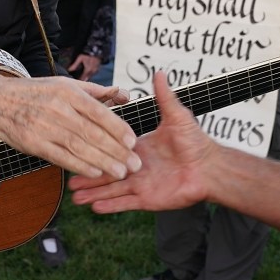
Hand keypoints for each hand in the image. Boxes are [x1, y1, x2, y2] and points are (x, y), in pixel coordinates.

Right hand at [0, 73, 139, 178]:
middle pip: (92, 133)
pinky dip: (79, 166)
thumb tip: (124, 94)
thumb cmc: (36, 92)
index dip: (118, 128)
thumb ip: (95, 92)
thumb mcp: (64, 84)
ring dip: (102, 162)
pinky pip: (60, 157)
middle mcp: (58, 109)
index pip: (99, 112)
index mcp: (68, 92)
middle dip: (116, 151)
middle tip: (134, 164)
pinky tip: (95, 172)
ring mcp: (44, 127)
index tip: (133, 142)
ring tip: (120, 172)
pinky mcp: (34, 143)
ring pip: (79, 147)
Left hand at [68, 53, 100, 81]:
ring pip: (90, 77)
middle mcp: (92, 72)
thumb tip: (69, 70)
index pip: (82, 78)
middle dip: (82, 80)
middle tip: (77, 80)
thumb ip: (75, 65)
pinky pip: (92, 74)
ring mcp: (96, 71)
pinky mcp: (97, 69)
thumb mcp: (80, 58)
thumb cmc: (88, 54)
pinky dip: (89, 74)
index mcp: (88, 70)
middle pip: (86, 79)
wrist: (96, 51)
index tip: (75, 81)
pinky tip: (86, 73)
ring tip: (81, 77)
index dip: (79, 80)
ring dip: (86, 77)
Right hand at [70, 71, 213, 211]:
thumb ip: (164, 96)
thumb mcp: (177, 116)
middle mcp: (137, 166)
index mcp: (140, 147)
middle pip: (107, 170)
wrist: (211, 168)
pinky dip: (110, 206)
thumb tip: (159, 72)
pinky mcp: (148, 200)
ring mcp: (141, 184)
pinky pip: (125, 204)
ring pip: (112, 189)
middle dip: (87, 173)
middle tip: (68, 177)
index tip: (76, 144)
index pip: (111, 147)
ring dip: (93, 192)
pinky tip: (93, 208)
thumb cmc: (196, 142)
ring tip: (74, 197)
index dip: (95, 147)